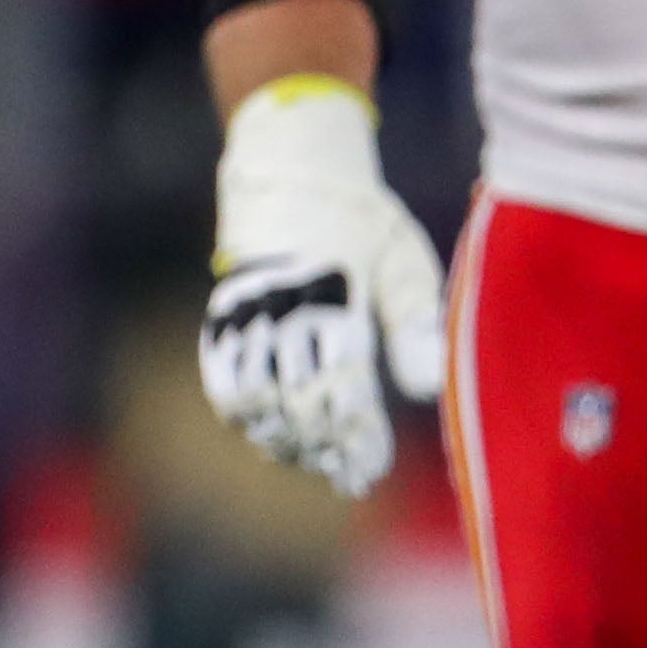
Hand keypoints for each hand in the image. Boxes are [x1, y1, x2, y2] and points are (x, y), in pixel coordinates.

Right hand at [198, 76, 445, 499]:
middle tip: (349, 477)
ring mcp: (247, 310)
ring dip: (284, 437)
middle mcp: (285, 308)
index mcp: (337, 300)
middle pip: (299, 401)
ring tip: (315, 463)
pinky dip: (240, 410)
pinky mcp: (223, 310)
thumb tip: (427, 393)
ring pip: (257, 396)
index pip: (344, 388)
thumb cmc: (368, 226)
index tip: (372, 469)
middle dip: (324, 447)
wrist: (296, 170)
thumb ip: (416, 329)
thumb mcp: (406, 268)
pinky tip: (266, 438)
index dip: (356, 437)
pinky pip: (219, 372)